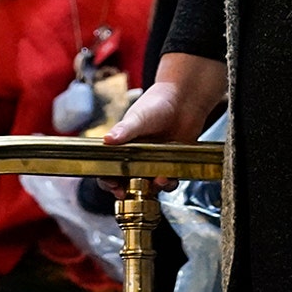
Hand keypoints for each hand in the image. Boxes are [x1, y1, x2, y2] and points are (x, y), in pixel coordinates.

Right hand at [101, 53, 226, 191]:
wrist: (184, 99)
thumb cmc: (157, 103)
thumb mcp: (137, 117)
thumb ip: (124, 130)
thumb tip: (107, 140)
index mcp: (122, 146)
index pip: (108, 167)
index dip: (107, 179)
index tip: (111, 184)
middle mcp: (136, 157)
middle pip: (125, 182)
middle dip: (125, 190)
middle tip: (127, 192)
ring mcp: (153, 161)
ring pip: (147, 185)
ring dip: (150, 188)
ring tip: (156, 181)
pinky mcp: (170, 163)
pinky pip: (167, 182)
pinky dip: (168, 184)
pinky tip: (168, 177)